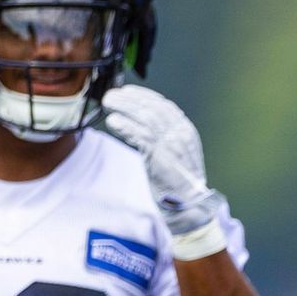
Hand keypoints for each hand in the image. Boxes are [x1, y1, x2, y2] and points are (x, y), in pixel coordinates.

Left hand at [98, 84, 229, 258]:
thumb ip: (164, 137)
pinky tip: (113, 121)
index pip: (164, 105)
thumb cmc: (179, 182)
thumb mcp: (177, 153)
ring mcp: (170, 144)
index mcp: (186, 131)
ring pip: (144, 117)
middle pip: (152, 108)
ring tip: (108, 103)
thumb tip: (142, 122)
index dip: (144, 95)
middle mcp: (180, 134)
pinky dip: (125, 126)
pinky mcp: (159, 156)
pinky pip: (139, 136)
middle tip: (112, 95)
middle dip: (130, 99)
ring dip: (124, 108)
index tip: (128, 91)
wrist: (188, 204)